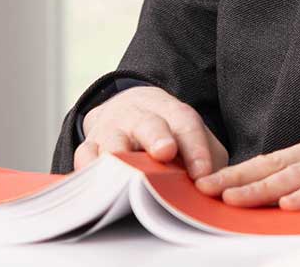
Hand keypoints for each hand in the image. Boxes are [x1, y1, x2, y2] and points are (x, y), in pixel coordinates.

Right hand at [76, 85, 228, 178]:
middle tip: (165, 152)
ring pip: (112, 141)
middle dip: (158, 138)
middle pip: (149, 125)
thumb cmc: (170, 133)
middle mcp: (140, 117)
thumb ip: (208, 161)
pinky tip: (93, 186)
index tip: (202, 173)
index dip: (195, 149)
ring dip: (118, 157)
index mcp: (172, 113)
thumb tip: (215, 189)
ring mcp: (112, 130)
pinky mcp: (89, 145)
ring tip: (124, 176)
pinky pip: (84, 156)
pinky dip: (87, 169)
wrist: (130, 110)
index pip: (187, 126)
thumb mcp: (193, 139)